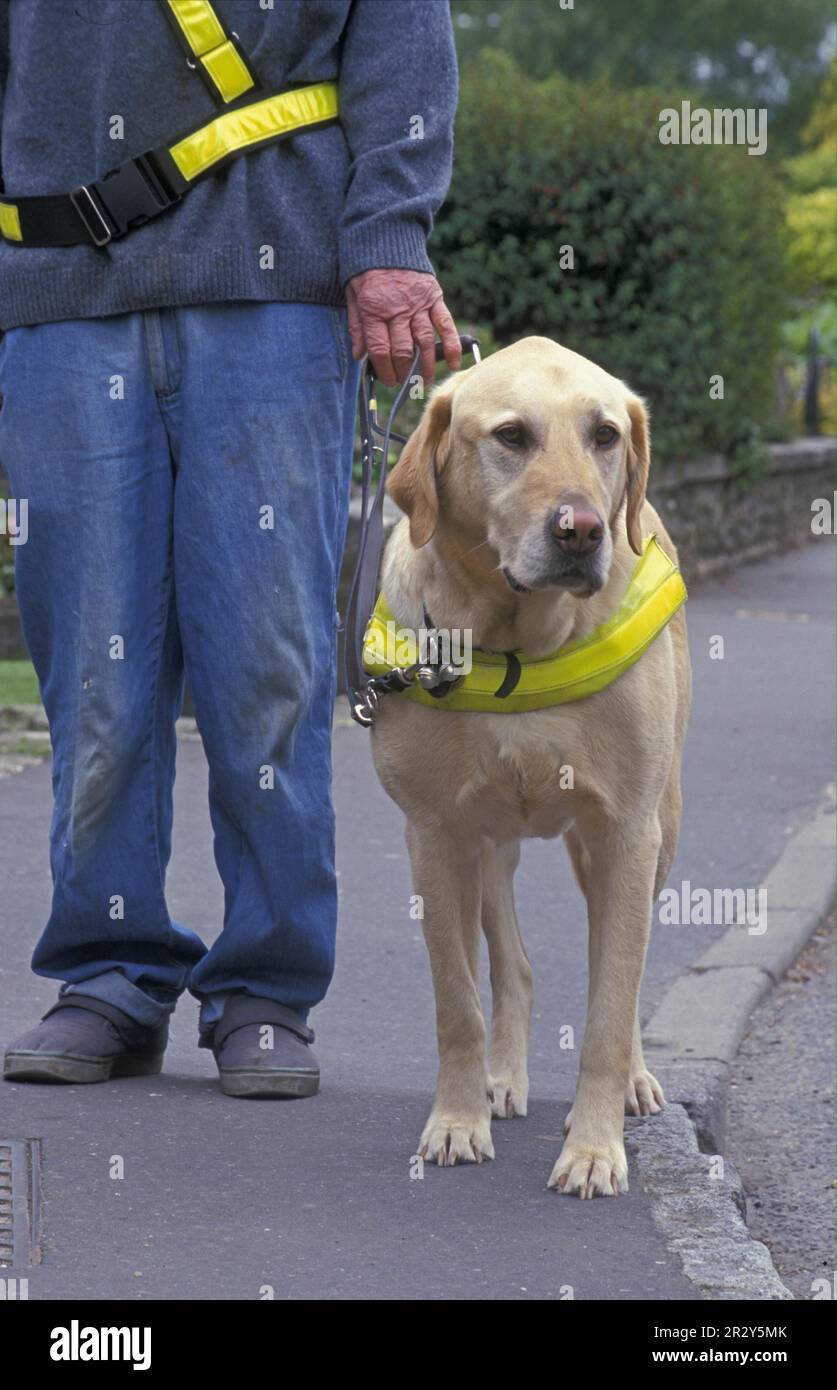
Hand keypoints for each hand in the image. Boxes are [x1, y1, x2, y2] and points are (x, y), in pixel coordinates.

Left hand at [345, 268, 461, 386]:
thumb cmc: (366, 269)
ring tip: (423, 381)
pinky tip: (453, 363)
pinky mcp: (434, 297)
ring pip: (423, 342)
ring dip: (424, 366)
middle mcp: (397, 309)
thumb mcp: (352, 295)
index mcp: (374, 310)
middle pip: (402, 350)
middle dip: (402, 372)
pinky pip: (445, 325)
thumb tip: (359, 355)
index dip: (384, 370)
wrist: (387, 237)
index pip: (380, 349)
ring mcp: (418, 304)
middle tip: (403, 383)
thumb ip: (357, 326)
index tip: (388, 381)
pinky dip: (451, 345)